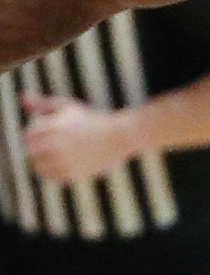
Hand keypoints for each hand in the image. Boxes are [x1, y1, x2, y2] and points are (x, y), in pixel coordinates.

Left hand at [23, 95, 140, 183]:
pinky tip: (66, 163)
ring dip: (45, 162)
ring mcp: (63, 160)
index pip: (28, 136)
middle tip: (54, 146)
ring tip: (60, 155)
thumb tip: (23, 97)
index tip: (48, 134)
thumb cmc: (92, 119)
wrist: (121, 135)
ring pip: (39, 167)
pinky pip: (52, 177)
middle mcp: (55, 145)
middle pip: (31, 152)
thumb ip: (42, 103)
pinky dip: (55, 172)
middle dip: (38, 150)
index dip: (36, 135)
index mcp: (52, 127)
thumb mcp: (68, 107)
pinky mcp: (72, 173)